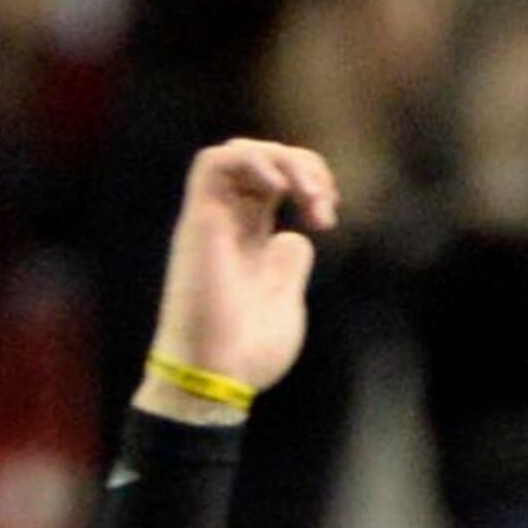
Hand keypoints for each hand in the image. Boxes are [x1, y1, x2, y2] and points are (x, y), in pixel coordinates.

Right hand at [149, 135, 336, 403]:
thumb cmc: (248, 351)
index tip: (328, 215)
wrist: (216, 375)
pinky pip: (213, 163)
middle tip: (325, 208)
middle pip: (261, 161)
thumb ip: (288, 265)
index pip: (274, 181)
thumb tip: (296, 236)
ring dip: (282, 161)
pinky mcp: (199, 221)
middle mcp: (229, 222)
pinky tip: (279, 185)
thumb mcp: (283, 301)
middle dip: (304, 168)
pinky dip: (250, 160)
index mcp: (251, 238)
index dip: (308, 181)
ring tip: (309, 195)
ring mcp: (213, 219)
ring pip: (238, 153)